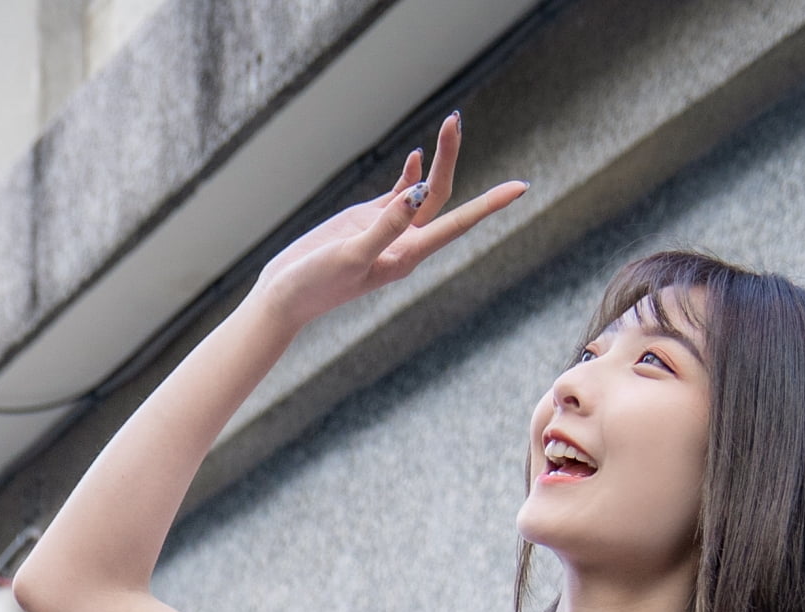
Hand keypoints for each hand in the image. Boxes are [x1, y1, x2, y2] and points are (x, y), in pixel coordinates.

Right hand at [252, 116, 528, 332]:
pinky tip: (417, 156)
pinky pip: (398, 195)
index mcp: (407, 254)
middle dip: (450, 158)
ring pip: (423, 192)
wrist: (283, 298)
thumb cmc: (314, 284)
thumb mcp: (350, 255)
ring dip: (436, 160)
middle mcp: (404, 242)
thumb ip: (384, 226)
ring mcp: (386, 231)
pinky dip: (410, 174)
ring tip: (450, 125)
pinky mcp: (366, 223)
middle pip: (440, 195)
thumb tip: (416, 194)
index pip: (457, 223)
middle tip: (454, 120)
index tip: (521, 188)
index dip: (490, 205)